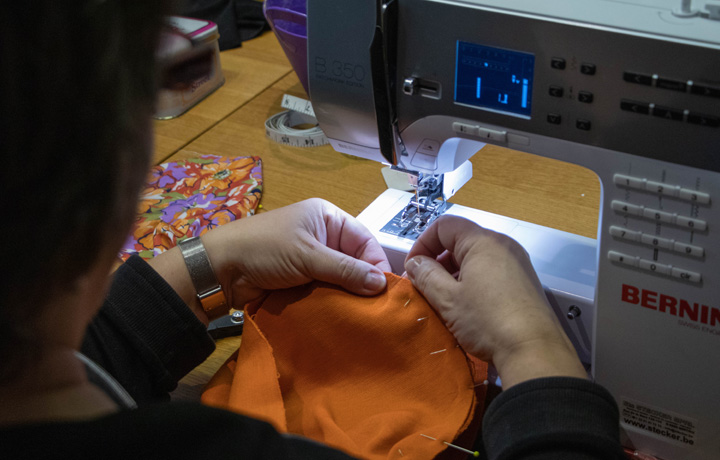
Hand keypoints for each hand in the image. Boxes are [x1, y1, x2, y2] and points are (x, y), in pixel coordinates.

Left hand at [203, 198, 390, 308]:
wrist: (220, 270)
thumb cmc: (265, 249)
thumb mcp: (308, 256)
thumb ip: (345, 270)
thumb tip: (381, 284)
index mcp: (327, 218)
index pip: (364, 241)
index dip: (376, 264)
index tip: (385, 291)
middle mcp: (323, 237)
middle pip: (355, 262)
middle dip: (363, 283)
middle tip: (377, 309)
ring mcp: (311, 260)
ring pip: (341, 280)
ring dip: (347, 296)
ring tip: (362, 316)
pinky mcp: (302, 281)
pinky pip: (326, 292)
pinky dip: (333, 303)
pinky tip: (343, 317)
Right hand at [404, 215, 585, 387]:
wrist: (534, 352)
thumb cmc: (489, 322)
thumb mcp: (448, 299)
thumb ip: (426, 275)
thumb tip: (415, 263)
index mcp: (483, 242)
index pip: (444, 226)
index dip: (422, 244)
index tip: (412, 268)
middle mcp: (503, 245)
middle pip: (460, 240)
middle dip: (437, 260)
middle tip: (423, 285)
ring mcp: (517, 263)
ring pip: (475, 258)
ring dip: (454, 273)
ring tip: (443, 300)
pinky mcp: (524, 282)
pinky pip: (491, 272)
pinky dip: (473, 282)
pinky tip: (467, 307)